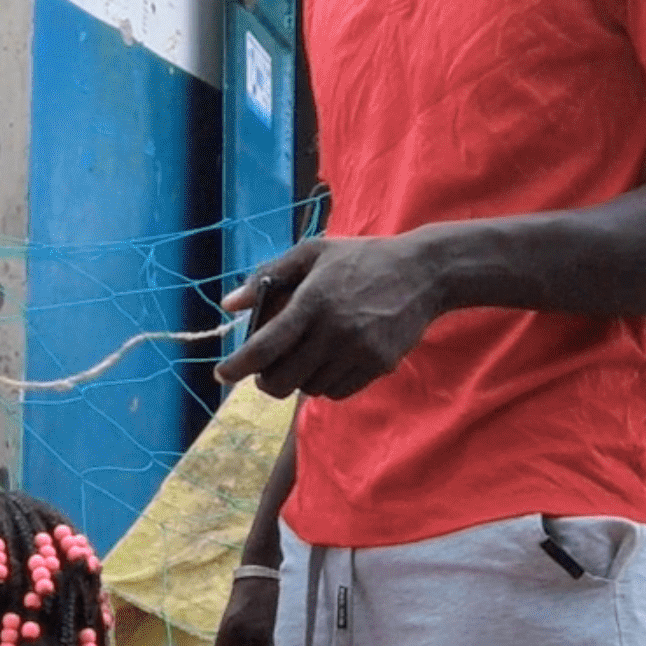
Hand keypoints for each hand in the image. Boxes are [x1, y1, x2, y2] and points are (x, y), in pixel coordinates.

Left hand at [214, 236, 443, 399]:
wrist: (423, 272)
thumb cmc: (361, 259)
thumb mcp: (313, 252)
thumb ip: (268, 276)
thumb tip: (229, 304)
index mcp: (312, 300)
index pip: (264, 346)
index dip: (237, 366)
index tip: (221, 373)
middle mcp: (334, 330)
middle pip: (282, 381)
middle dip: (266, 380)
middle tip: (265, 370)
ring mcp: (358, 352)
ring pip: (309, 389)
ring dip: (299, 379)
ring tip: (306, 356)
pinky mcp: (378, 366)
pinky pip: (337, 392)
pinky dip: (325, 384)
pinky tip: (330, 362)